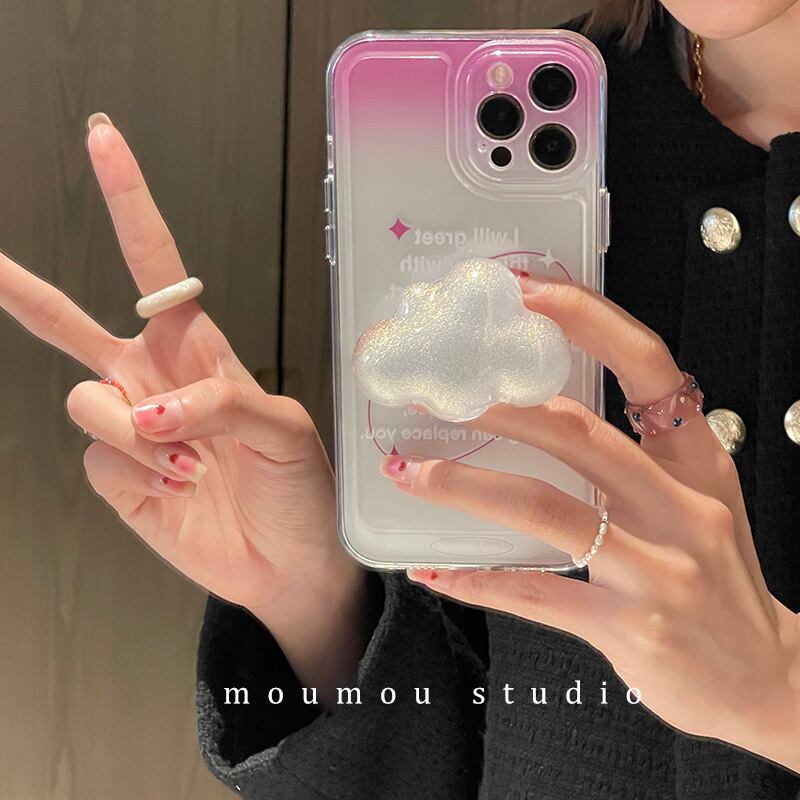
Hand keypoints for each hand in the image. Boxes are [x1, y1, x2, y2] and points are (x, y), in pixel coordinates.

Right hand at [0, 116, 363, 694]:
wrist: (289, 563)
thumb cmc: (302, 490)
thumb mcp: (284, 433)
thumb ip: (220, 403)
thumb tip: (146, 408)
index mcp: (200, 350)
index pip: (157, 267)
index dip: (130, 204)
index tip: (104, 141)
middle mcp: (155, 379)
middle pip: (73, 324)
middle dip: (27, 293)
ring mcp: (132, 428)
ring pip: (87, 401)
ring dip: (139, 436)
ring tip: (191, 466)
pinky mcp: (117, 476)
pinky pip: (97, 459)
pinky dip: (138, 476)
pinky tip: (176, 489)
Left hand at [384, 277, 799, 771]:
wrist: (767, 678)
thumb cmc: (717, 577)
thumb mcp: (694, 500)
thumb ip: (632, 458)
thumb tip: (541, 417)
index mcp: (696, 460)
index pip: (647, 366)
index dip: (587, 319)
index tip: (527, 292)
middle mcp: (682, 505)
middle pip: (577, 433)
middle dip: (497, 408)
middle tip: (433, 396)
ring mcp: (659, 569)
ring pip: (546, 510)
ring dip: (467, 487)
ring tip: (410, 474)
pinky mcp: (630, 627)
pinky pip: (537, 594)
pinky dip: (477, 580)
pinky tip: (434, 571)